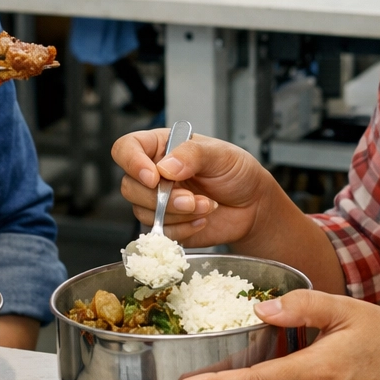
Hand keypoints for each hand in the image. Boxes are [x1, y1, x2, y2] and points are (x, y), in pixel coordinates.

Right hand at [111, 129, 281, 247]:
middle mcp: (153, 173)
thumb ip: (192, 154)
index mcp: (160, 147)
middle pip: (130, 186)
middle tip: (192, 198)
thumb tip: (166, 167)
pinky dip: (182, 229)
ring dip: (176, 213)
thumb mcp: (220, 154)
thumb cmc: (237, 172)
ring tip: (205, 206)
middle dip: (162, 198)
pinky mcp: (165, 224)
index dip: (132, 163)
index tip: (154, 177)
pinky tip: (201, 220)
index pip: (126, 149)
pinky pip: (159, 232)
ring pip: (142, 212)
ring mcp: (156, 201)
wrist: (253, 206)